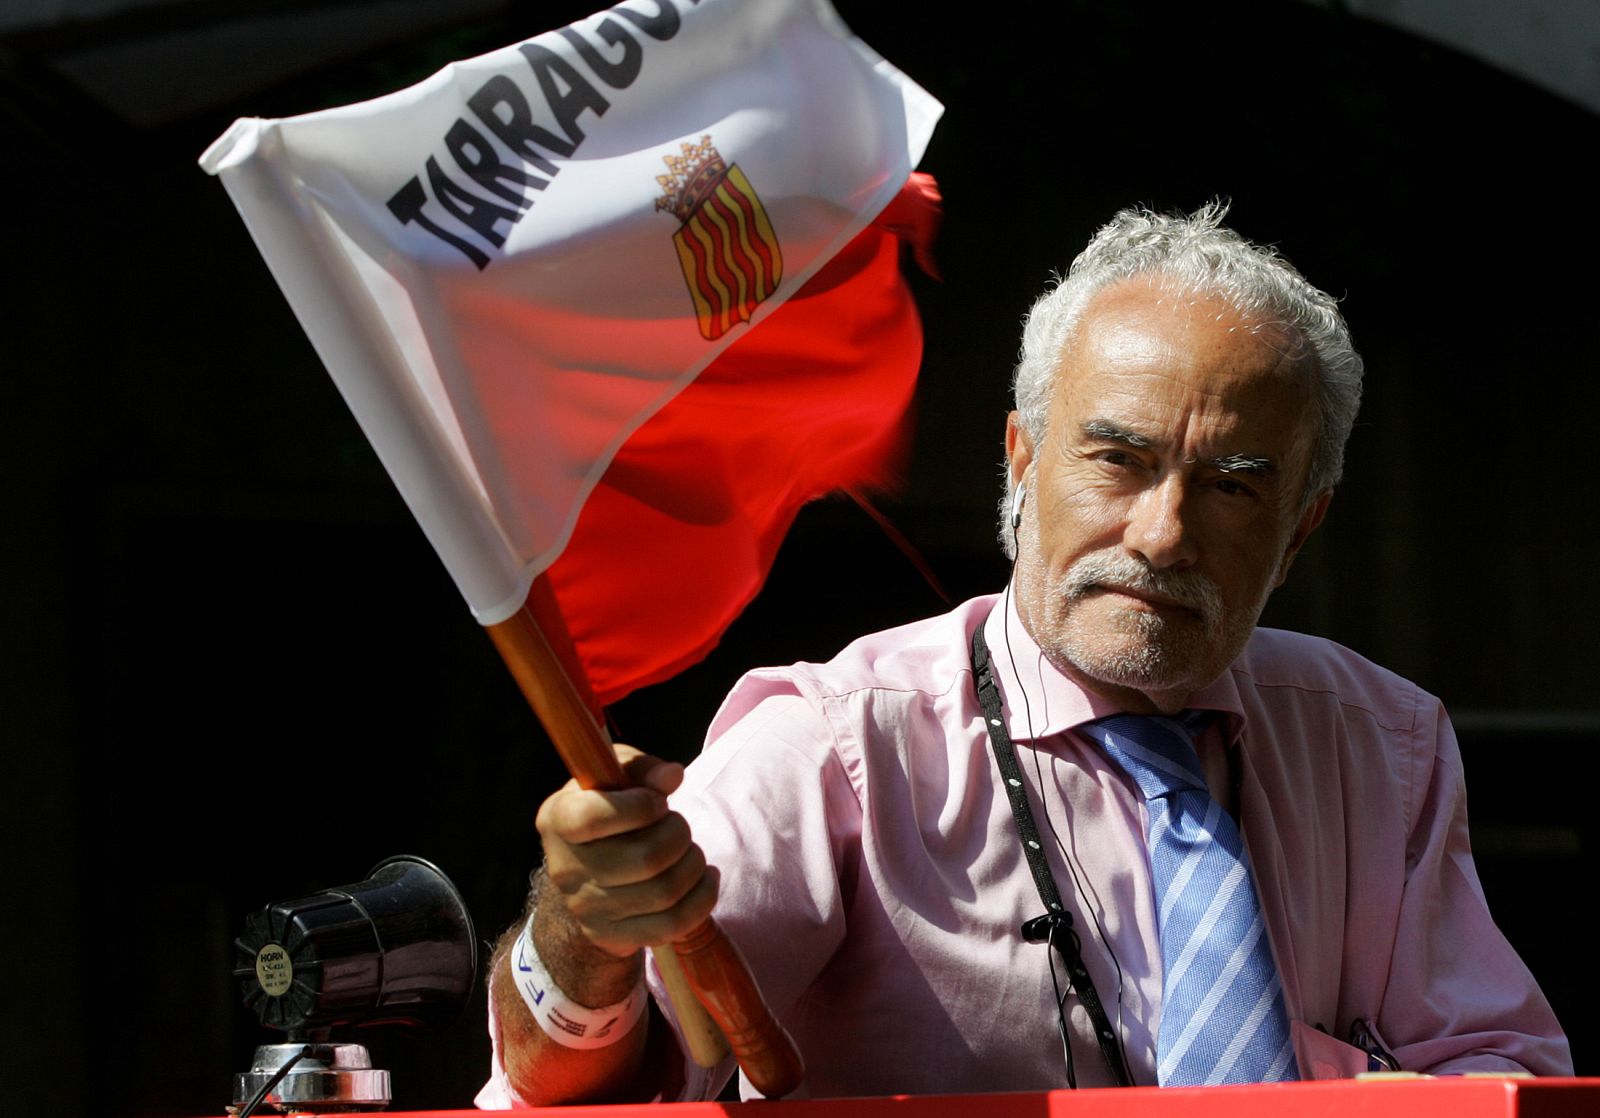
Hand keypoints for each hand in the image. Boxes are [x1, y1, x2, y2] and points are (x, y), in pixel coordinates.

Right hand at [536, 744, 719, 958]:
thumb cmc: (608, 811)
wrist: (586, 873)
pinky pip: (673, 925)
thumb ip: (643, 769)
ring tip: (690, 852)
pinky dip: (702, 898)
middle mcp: (566, 869)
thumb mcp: (616, 777)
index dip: (640, 807)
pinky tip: (704, 878)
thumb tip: (672, 776)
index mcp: (558, 820)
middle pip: (647, 858)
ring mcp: (587, 909)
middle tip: (678, 827)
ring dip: (694, 865)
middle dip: (679, 834)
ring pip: (665, 892)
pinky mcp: (611, 936)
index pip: (594, 817)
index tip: (657, 802)